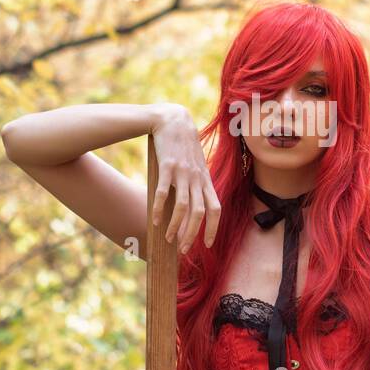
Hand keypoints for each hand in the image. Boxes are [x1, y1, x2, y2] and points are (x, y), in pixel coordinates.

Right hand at [149, 103, 220, 253]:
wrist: (173, 120)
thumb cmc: (184, 146)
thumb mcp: (196, 165)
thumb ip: (197, 184)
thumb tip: (193, 208)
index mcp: (205, 180)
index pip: (216, 209)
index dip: (213, 228)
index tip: (208, 244)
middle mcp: (197, 178)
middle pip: (199, 213)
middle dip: (192, 234)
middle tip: (184, 249)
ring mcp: (183, 173)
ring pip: (183, 206)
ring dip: (176, 226)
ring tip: (168, 238)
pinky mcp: (167, 166)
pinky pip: (163, 193)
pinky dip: (158, 209)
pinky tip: (153, 220)